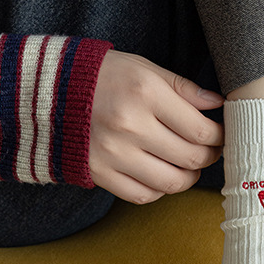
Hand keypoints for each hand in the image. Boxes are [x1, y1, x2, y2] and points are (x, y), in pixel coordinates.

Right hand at [89, 51, 223, 203]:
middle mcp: (130, 125)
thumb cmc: (101, 75)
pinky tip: (161, 173)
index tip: (219, 134)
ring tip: (188, 164)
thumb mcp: (143, 68)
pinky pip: (144, 195)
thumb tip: (218, 104)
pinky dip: (160, 189)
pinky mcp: (99, 173)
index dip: (219, 137)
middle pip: (191, 158)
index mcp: (145, 93)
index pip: (200, 130)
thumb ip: (183, 88)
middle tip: (209, 150)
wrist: (43, 91)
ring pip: (172, 182)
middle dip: (209, 156)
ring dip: (188, 176)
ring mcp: (113, 153)